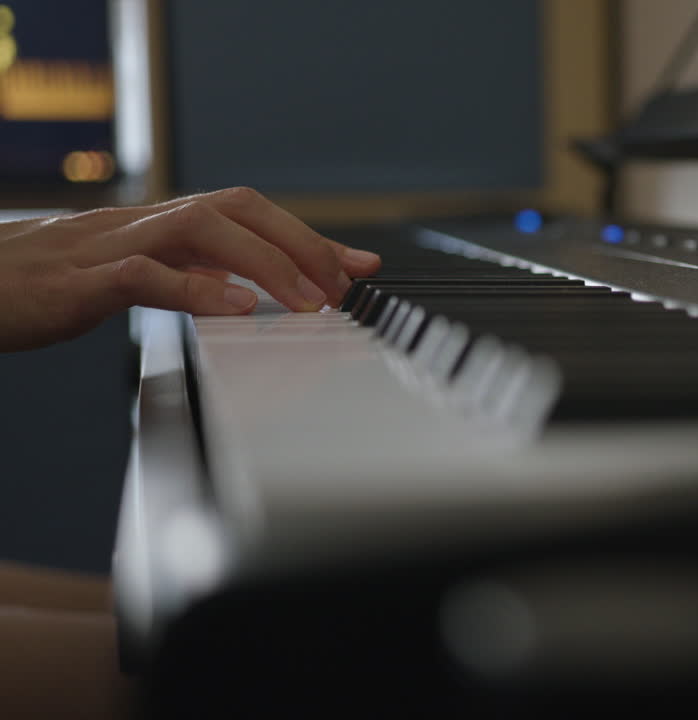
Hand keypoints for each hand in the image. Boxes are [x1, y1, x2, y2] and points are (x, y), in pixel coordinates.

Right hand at [0, 187, 381, 351]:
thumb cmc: (52, 284)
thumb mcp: (135, 277)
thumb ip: (189, 277)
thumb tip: (248, 292)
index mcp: (158, 224)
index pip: (247, 214)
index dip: (307, 236)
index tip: (358, 266)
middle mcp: (141, 224)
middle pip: (235, 208)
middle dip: (299, 242)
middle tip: (341, 285)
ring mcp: (108, 247)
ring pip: (198, 227)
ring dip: (263, 261)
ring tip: (306, 300)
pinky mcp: (75, 283)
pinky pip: (140, 275)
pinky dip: (192, 288)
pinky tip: (234, 309)